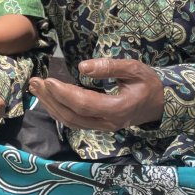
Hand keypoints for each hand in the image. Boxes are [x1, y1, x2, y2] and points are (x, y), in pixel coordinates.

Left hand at [28, 57, 163, 131]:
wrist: (159, 104)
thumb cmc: (147, 83)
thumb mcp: (134, 69)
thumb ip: (110, 67)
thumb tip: (82, 67)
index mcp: (117, 109)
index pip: (84, 104)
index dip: (64, 93)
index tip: (48, 80)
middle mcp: (107, 123)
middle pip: (72, 115)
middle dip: (51, 99)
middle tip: (34, 82)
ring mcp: (102, 127)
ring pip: (70, 121)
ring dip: (51, 105)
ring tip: (36, 89)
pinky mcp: (98, 126)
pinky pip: (74, 121)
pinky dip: (58, 110)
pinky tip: (48, 98)